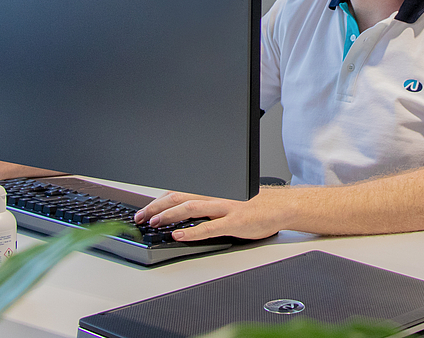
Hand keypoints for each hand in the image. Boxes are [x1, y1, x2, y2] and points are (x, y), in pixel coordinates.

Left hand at [134, 189, 286, 241]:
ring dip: (169, 215)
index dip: (159, 200)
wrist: (282, 206)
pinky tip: (179, 234)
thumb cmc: (256, 205)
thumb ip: (208, 206)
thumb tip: (185, 214)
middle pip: (179, 196)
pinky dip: (191, 231)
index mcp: (212, 190)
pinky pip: (209, 226)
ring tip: (154, 223)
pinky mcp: (235, 221)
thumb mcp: (228, 200)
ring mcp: (225, 207)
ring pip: (190, 207)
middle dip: (156, 207)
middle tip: (140, 216)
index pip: (179, 191)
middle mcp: (215, 195)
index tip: (145, 209)